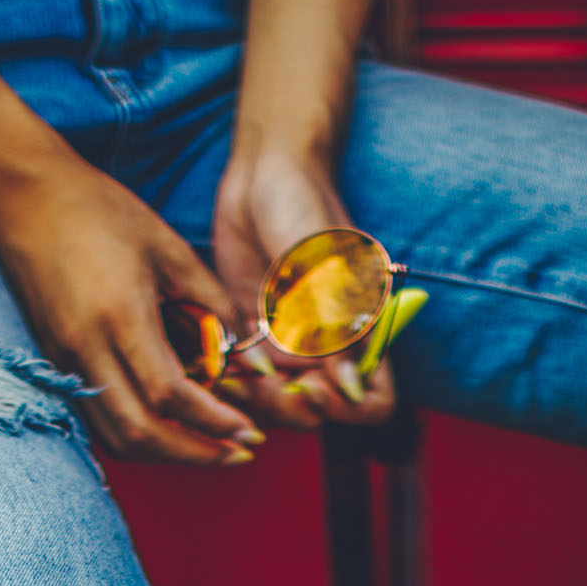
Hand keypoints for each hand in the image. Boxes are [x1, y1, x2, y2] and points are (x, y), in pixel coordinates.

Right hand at [0, 148, 267, 466]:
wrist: (23, 195)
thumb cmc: (99, 210)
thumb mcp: (168, 247)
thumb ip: (213, 302)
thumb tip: (251, 354)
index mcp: (120, 314)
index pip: (169, 394)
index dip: (213, 421)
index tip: (247, 430)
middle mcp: (87, 348)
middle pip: (142, 433)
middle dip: (195, 453)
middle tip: (238, 452)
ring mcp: (65, 361)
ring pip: (116, 438)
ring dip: (165, 454)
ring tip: (208, 448)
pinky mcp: (55, 363)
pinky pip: (98, 421)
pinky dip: (136, 437)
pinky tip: (167, 429)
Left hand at [212, 145, 396, 429]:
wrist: (264, 171)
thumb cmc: (304, 203)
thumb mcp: (321, 261)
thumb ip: (333, 323)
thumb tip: (349, 385)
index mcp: (360, 335)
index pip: (372, 403)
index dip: (347, 409)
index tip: (313, 387)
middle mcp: (327, 350)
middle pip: (317, 413)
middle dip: (288, 408)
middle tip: (258, 379)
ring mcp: (289, 348)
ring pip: (276, 405)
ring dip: (253, 401)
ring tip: (230, 374)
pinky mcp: (253, 339)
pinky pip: (245, 381)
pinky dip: (230, 382)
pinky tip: (214, 363)